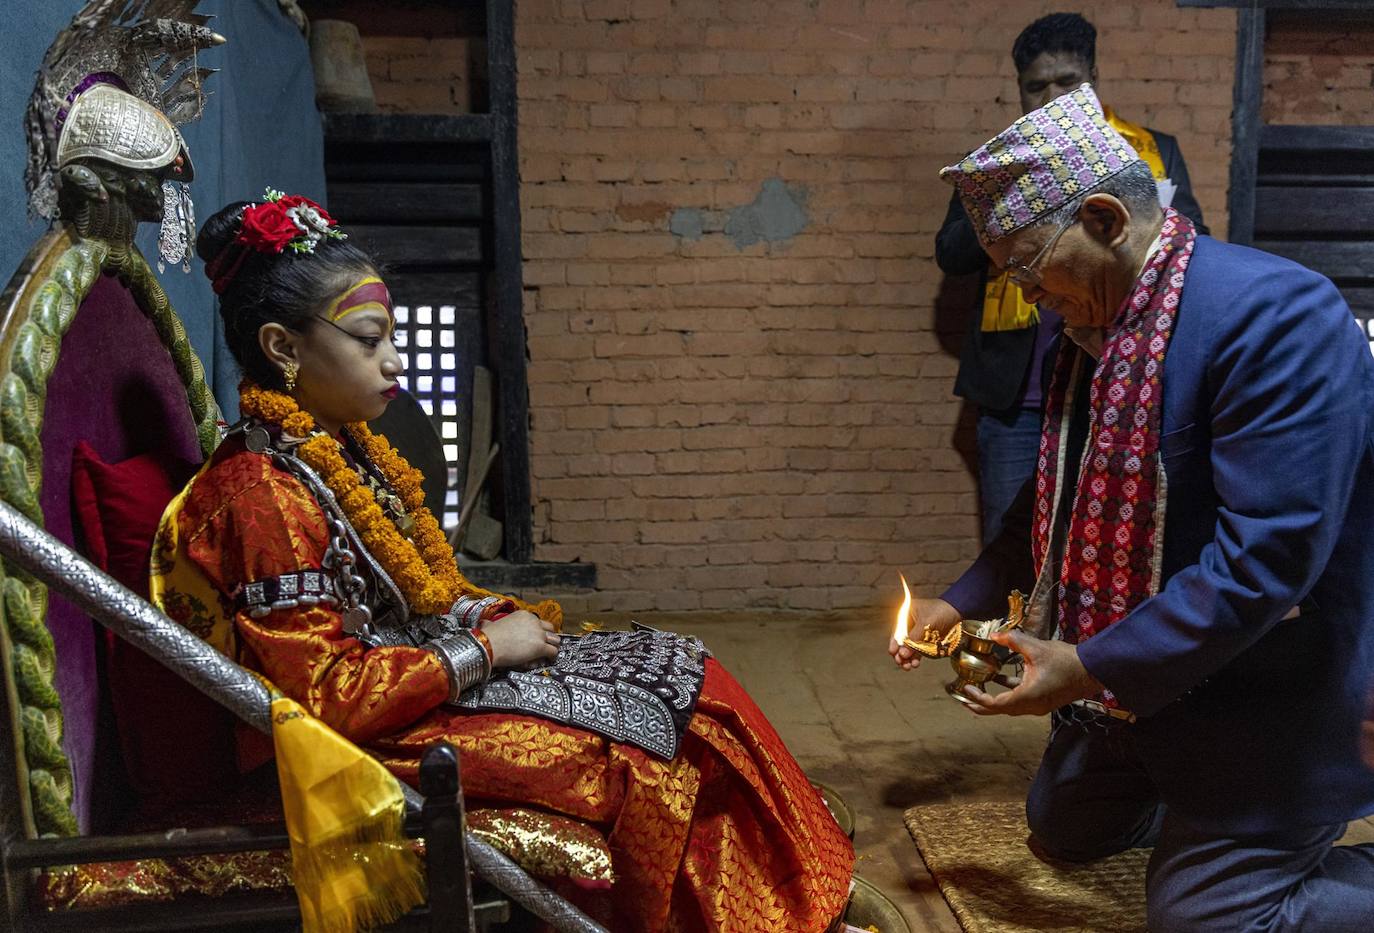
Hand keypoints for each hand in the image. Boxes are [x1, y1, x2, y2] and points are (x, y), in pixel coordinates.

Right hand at [482, 610, 559, 668]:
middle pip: (550, 629)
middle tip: (545, 647)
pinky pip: (553, 652)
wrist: (488, 645)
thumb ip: (492, 623)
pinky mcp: (540, 647)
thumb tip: (484, 624)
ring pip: (556, 640)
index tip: (535, 639)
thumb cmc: (487, 637)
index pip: (539, 622)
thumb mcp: (492, 624)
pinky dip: (552, 657)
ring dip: (552, 647)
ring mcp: (539, 634)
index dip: (539, 632)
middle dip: (549, 638)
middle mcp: (534, 622)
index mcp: (524, 615)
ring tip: (547, 655)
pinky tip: (547, 661)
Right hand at [888, 597, 960, 670]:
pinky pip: (918, 650)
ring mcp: (918, 632)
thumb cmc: (941, 611)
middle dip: (900, 653)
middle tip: (901, 662)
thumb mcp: (926, 623)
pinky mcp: (926, 639)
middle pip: (901, 641)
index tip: (893, 652)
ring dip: (907, 658)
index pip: (897, 631)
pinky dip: (916, 657)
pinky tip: (915, 663)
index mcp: (906, 615)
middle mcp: (910, 624)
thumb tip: (902, 654)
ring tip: (908, 666)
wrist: (958, 610)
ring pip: (909, 648)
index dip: (894, 643)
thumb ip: (914, 638)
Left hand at [961, 630, 1102, 716]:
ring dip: (993, 698)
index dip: (978, 698)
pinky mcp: (1043, 701)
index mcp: (1027, 697)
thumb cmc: (1067, 660)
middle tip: (963, 696)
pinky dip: (1007, 692)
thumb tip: (994, 634)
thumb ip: (1013, 640)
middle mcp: (1031, 706)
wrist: (1093, 670)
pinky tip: (998, 678)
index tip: (966, 688)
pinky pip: (1019, 700)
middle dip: (980, 704)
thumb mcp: (1036, 647)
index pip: (995, 704)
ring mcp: (1038, 706)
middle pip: (1000, 710)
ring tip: (977, 687)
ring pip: (1009, 706)